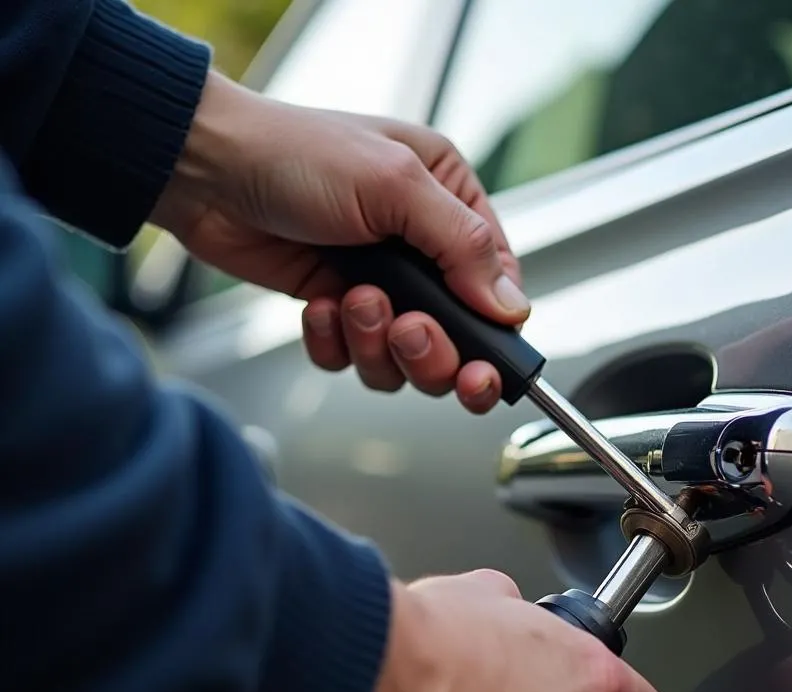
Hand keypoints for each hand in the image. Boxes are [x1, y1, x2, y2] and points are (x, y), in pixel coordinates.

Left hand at [152, 73, 529, 413]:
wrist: (204, 170)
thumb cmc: (294, 153)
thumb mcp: (394, 184)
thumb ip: (463, 247)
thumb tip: (512, 307)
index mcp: (449, 205)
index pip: (499, 287)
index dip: (492, 334)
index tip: (480, 363)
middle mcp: (419, 250)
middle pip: (458, 340)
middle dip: (431, 350)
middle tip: (405, 330)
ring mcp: (378, 285)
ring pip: (405, 360)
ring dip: (376, 344)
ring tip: (349, 301)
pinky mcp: (337, 310)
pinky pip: (353, 359)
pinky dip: (335, 344)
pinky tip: (317, 306)